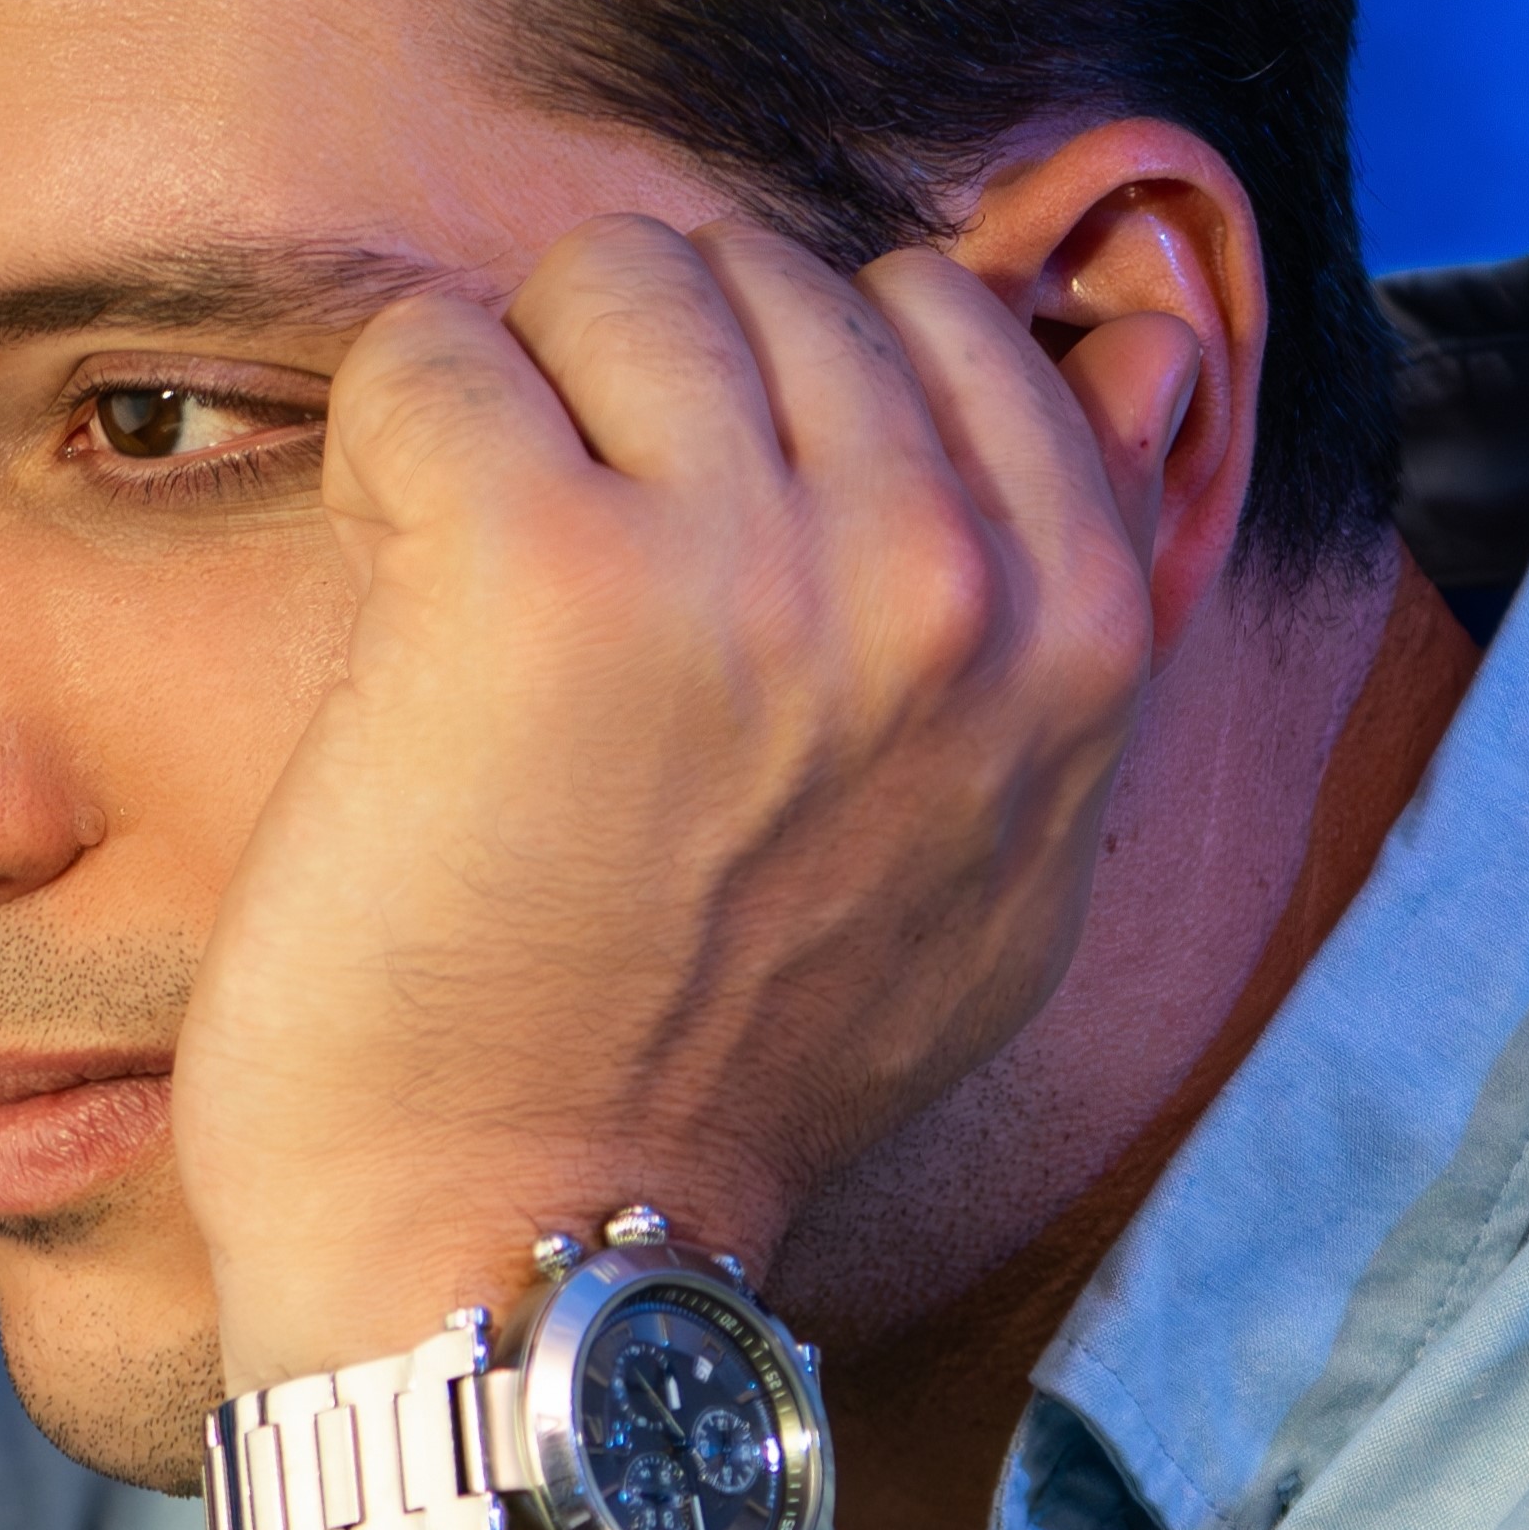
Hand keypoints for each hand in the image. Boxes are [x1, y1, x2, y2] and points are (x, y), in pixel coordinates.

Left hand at [174, 220, 1155, 1365]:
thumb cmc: (724, 1069)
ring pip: (611, 277)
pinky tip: (396, 615)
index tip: (711, 566)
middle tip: (573, 603)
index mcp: (1078, 632)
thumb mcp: (1000, 866)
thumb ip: (1063, 631)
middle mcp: (947, 581)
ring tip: (483, 604)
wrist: (529, 1252)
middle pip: (763, 276)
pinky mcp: (543, 569)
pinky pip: (433, 352)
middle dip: (638, 393)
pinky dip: (384, 453)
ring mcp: (755, 565)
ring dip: (514, 407)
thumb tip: (1144, 364)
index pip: (943, 314)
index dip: (784, 410)